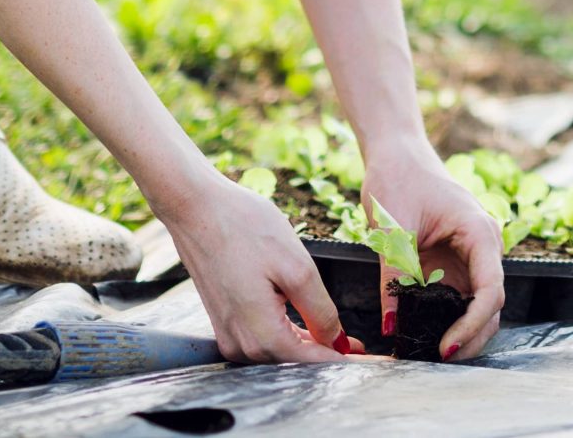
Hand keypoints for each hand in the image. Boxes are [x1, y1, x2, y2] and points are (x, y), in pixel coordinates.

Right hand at [166, 172, 358, 363]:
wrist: (197, 207)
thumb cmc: (244, 227)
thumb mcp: (296, 267)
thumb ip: (320, 310)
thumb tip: (337, 341)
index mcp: (260, 334)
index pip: (313, 362)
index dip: (346, 363)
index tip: (375, 363)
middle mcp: (240, 344)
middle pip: (294, 363)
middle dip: (329, 356)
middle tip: (362, 349)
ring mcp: (228, 334)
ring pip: (278, 353)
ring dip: (308, 348)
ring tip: (341, 340)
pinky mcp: (224, 321)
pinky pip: (262, 340)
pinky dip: (288, 337)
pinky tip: (305, 328)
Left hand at [363, 145, 505, 357]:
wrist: (396, 155)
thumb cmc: (397, 180)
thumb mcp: (392, 230)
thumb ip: (394, 279)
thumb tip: (393, 327)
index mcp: (479, 232)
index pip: (490, 290)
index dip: (472, 324)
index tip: (445, 346)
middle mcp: (484, 246)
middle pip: (491, 304)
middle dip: (470, 336)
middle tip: (436, 359)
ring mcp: (473, 255)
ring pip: (480, 305)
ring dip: (462, 331)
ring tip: (429, 351)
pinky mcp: (457, 262)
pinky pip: (460, 297)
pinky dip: (448, 318)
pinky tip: (425, 332)